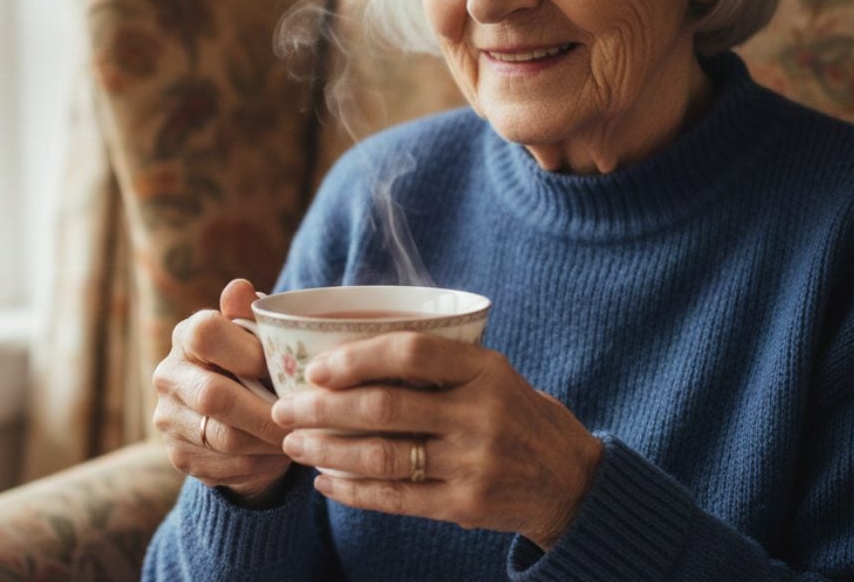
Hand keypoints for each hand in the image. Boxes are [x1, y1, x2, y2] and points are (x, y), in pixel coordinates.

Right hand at [152, 278, 291, 505]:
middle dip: (267, 412)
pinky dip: (262, 464)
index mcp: (187, 335)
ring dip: (269, 441)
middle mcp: (168, 375)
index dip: (248, 351)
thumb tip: (239, 289)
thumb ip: (253, 314)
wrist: (233, 415)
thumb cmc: (253, 363)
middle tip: (304, 419)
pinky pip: (226, 467)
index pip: (205, 333)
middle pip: (215, 396)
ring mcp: (168, 419)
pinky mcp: (179, 457)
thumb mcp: (259, 336)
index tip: (282, 367)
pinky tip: (280, 454)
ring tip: (299, 437)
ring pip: (224, 438)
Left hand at [270, 332, 603, 547]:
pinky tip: (326, 482)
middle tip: (284, 410)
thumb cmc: (515, 414)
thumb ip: (438, 363)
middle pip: (385, 407)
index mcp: (485, 369)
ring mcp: (474, 463)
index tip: (316, 367)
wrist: (569, 479)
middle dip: (324, 409)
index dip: (356, 357)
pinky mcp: (466, 505)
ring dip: (328, 451)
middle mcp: (481, 414)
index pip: (410, 352)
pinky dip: (354, 491)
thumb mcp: (492, 373)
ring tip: (294, 446)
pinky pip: (396, 498)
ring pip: (383, 457)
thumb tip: (349, 348)